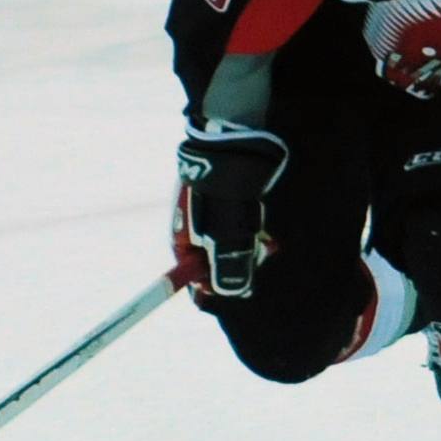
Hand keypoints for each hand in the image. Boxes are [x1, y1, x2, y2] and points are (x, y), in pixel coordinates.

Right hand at [174, 126, 286, 298]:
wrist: (231, 149)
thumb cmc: (224, 197)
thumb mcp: (226, 240)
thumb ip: (228, 269)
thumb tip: (233, 292)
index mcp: (182, 240)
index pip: (191, 276)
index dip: (214, 285)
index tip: (239, 286)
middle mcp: (191, 229)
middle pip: (212, 262)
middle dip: (236, 262)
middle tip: (256, 253)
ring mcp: (206, 214)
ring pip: (229, 243)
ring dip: (247, 243)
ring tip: (259, 232)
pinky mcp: (223, 201)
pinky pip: (237, 224)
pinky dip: (250, 227)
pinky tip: (259, 221)